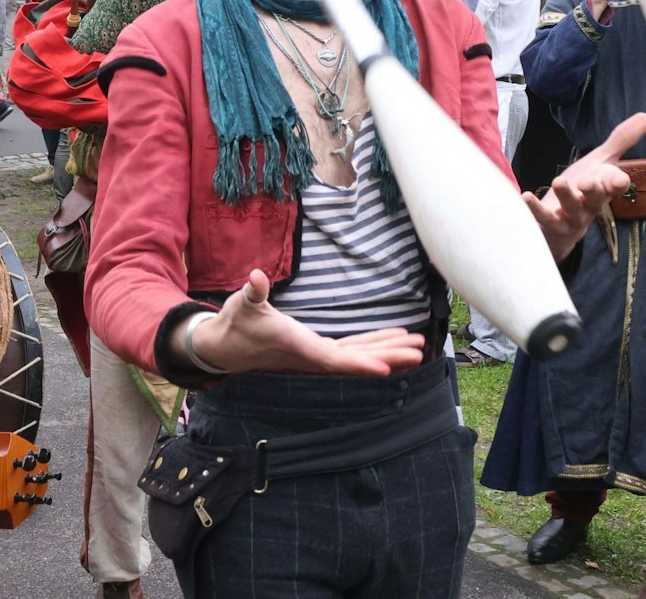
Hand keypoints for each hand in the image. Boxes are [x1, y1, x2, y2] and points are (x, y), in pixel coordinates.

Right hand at [186, 270, 424, 375]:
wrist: (225, 347)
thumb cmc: (235, 323)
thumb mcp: (242, 304)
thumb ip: (253, 292)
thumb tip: (255, 278)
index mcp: (298, 345)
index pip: (334, 359)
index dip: (360, 364)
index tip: (386, 368)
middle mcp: (312, 355)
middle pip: (356, 360)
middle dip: (388, 355)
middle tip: (419, 350)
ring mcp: (317, 354)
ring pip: (358, 355)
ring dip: (388, 351)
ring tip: (418, 346)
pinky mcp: (318, 350)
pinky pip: (352, 350)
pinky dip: (373, 345)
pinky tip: (393, 340)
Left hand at [524, 112, 645, 259]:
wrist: (560, 228)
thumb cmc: (582, 191)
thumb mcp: (600, 163)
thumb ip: (621, 141)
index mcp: (604, 189)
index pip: (615, 186)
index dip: (616, 183)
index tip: (618, 179)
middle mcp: (590, 205)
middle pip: (596, 200)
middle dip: (594, 191)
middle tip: (588, 181)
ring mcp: (571, 218)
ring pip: (572, 209)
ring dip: (566, 196)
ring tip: (558, 181)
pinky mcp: (550, 226)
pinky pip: (544, 219)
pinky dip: (535, 209)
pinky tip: (526, 197)